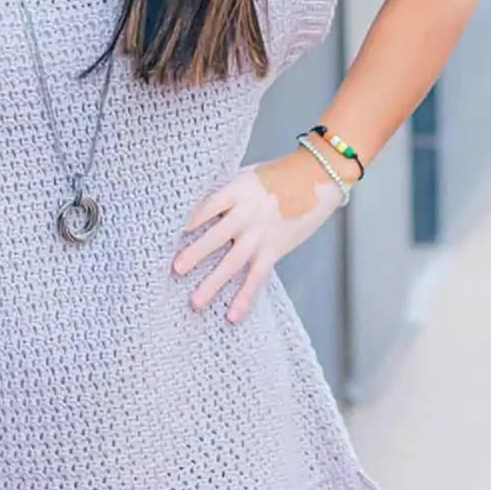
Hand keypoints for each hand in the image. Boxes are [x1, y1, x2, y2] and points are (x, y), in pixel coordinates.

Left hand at [174, 146, 347, 321]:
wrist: (318, 177)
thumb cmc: (281, 174)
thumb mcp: (248, 175)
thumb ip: (227, 192)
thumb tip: (198, 208)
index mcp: (237, 190)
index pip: (208, 206)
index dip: (191, 218)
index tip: (172, 230)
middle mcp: (247, 213)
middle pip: (216, 236)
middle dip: (195, 254)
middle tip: (175, 269)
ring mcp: (261, 234)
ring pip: (233, 262)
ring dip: (213, 283)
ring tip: (195, 303)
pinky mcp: (274, 249)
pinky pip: (257, 277)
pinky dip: (245, 296)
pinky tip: (232, 315)